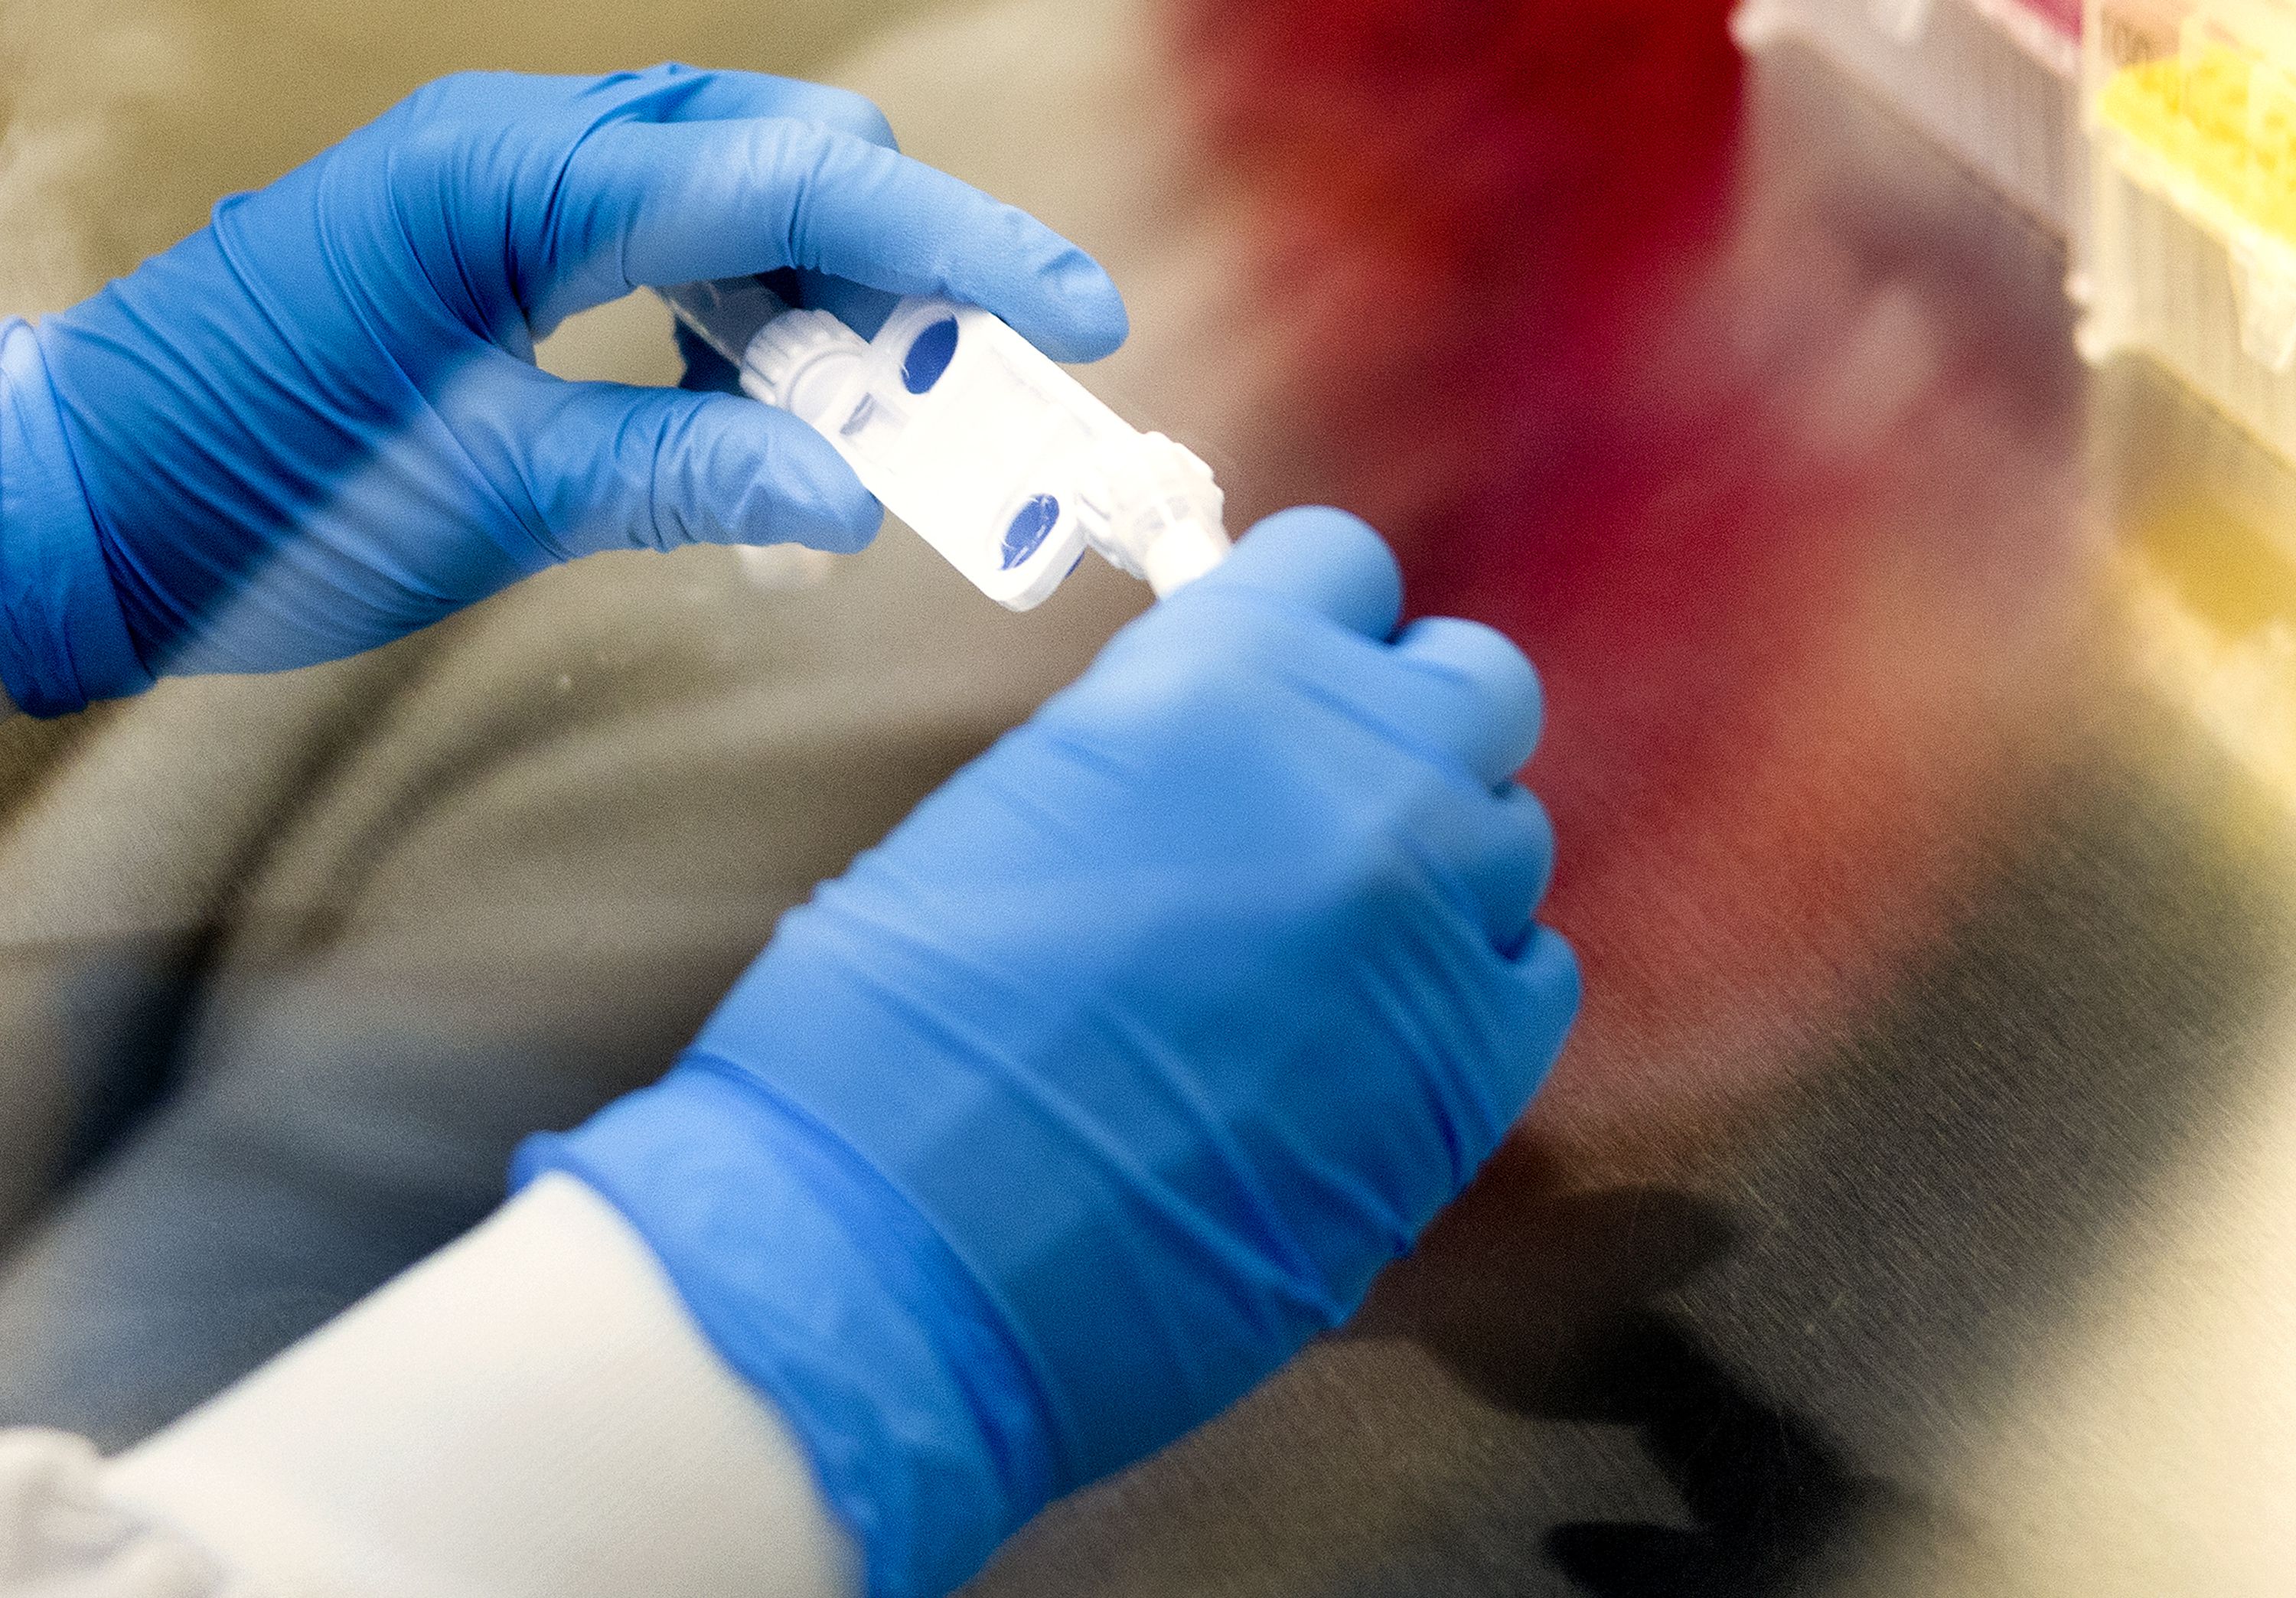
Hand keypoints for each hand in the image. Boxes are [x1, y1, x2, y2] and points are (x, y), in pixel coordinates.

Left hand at [0, 66, 1126, 713]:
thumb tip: (849, 492)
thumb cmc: (253, 497)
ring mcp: (504, 179)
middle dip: (903, 277)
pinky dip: (742, 322)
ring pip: (741, 197)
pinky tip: (739, 410)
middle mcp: (518, 146)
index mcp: (510, 183)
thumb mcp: (486, 499)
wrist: (86, 504)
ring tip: (844, 434)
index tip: (1074, 316)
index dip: (956, 245)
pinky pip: (671, 242)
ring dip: (825, 307)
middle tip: (955, 411)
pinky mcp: (496, 232)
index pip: (794, 180)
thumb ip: (678, 472)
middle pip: (788, 160)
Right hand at [518, 508, 1580, 1595]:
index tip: (1274, 685)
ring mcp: (1436, 927)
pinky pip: (1532, 977)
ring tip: (1325, 948)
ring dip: (1432, 867)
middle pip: (1474, 688)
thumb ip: (1156, 741)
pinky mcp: (1471, 1078)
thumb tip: (1221, 752)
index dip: (1305, 625)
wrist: (902, 1247)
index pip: (1345, 569)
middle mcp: (1365, 776)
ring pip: (1507, 837)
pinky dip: (1466, 988)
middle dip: (1403, 727)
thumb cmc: (894, 1023)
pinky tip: (1371, 1037)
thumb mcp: (1019, 801)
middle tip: (1315, 808)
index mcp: (1226, 676)